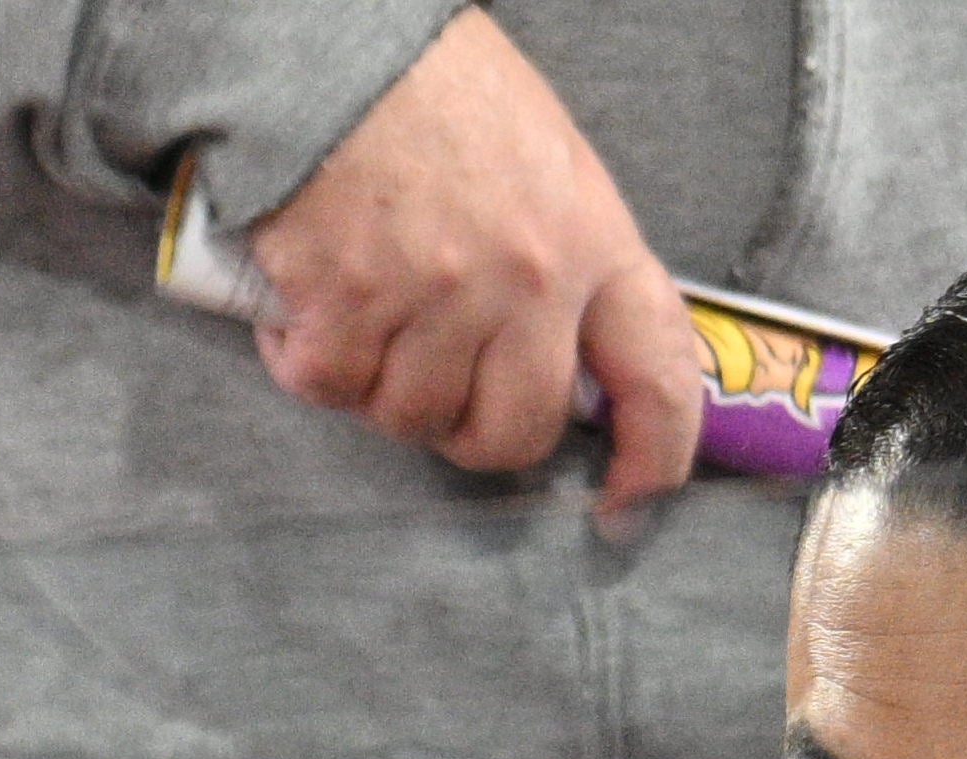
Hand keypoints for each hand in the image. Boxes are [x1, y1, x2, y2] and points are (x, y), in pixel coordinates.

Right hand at [243, 7, 700, 519]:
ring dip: (378, 386)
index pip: (660, 375)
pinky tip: (307, 301)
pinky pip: (329, 386)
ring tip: (364, 312)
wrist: (338, 50)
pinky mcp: (349, 305)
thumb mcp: (549, 168)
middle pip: (513, 432)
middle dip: (471, 433)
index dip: (657, 455)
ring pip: (409, 418)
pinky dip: (306, 358)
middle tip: (440, 391)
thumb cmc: (440, 97)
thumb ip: (571, 265)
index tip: (633, 499)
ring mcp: (438, 298)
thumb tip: (567, 360)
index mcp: (594, 242)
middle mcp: (528, 281)